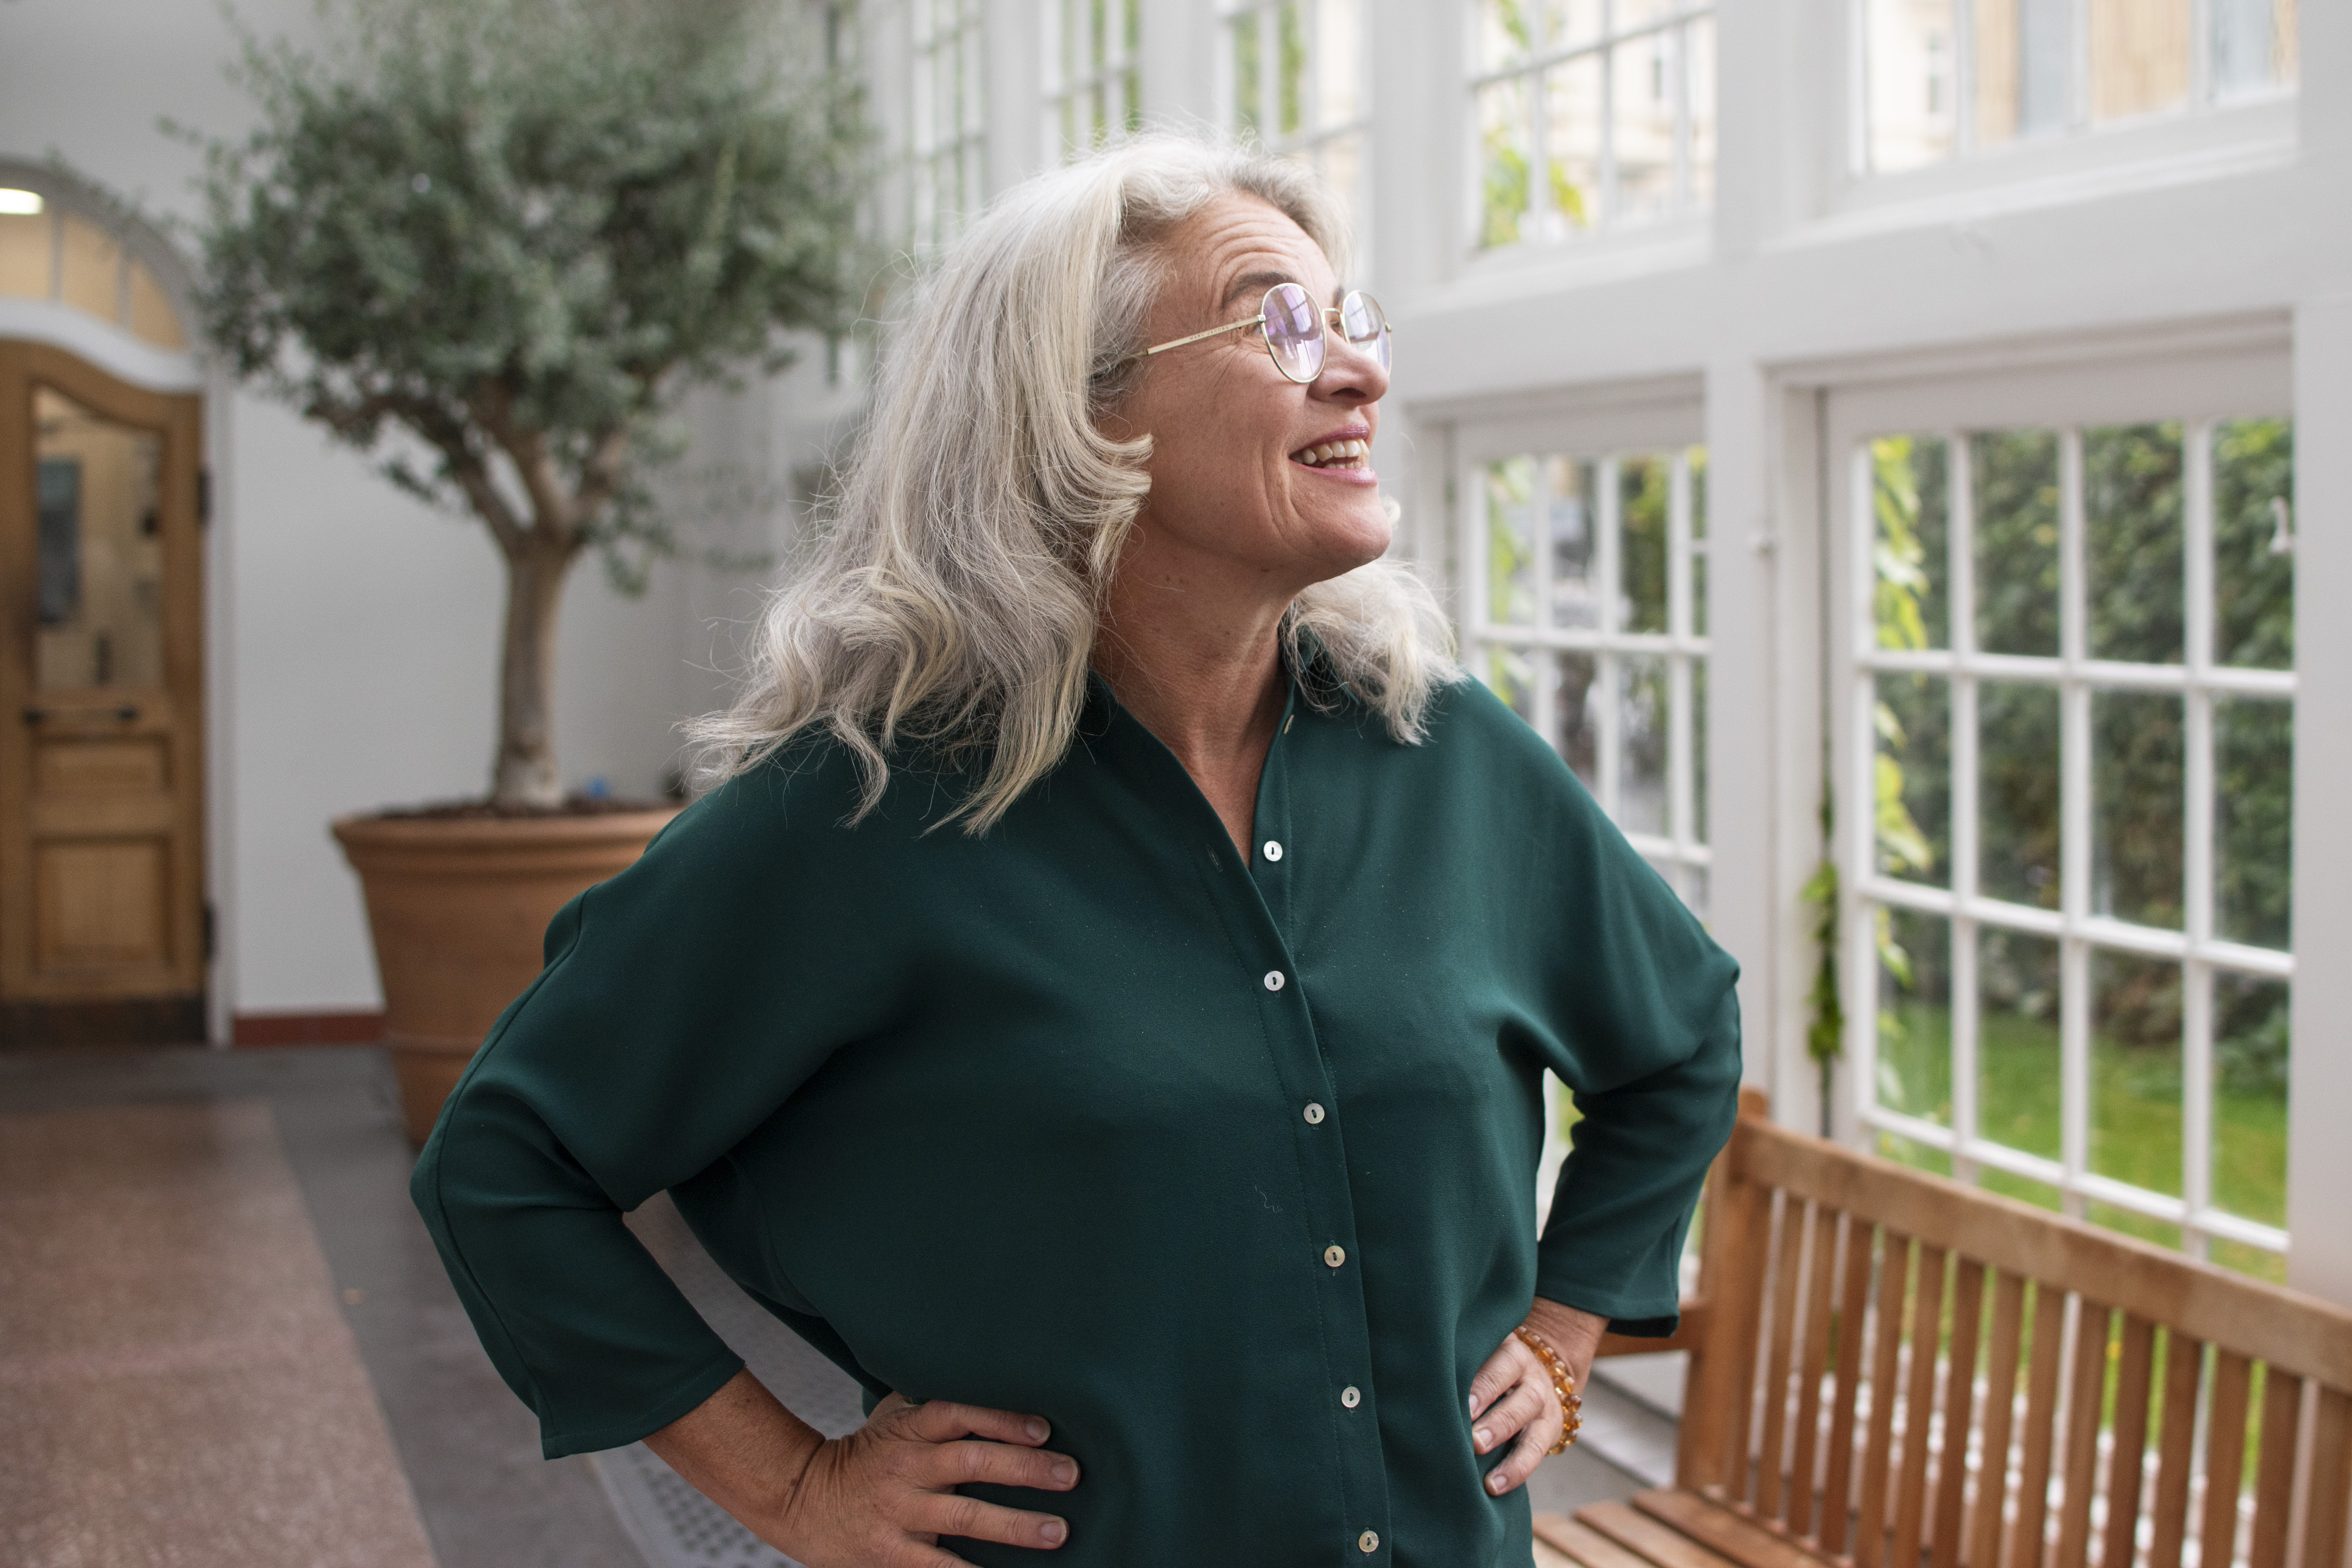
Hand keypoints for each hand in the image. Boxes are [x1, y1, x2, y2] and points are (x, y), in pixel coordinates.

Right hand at [646, 1372, 1077, 1567]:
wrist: (800, 1500)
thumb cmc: (863, 1455)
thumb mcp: (892, 1418)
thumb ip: (934, 1403)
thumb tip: (993, 1375)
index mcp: (908, 1430)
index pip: (958, 1414)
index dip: (1001, 1418)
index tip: (1044, 1428)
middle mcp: (905, 1467)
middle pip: (970, 1462)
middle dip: (1025, 1469)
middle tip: (1070, 1474)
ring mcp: (898, 1513)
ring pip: (964, 1517)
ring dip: (1015, 1526)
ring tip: (1057, 1531)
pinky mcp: (891, 1555)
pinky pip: (938, 1567)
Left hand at [1466, 1297, 1604, 1497]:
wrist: (1528, 1379)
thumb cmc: (1485, 1369)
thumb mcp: (1477, 1358)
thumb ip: (1457, 1369)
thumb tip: (1421, 1393)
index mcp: (1508, 1351)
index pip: (1499, 1364)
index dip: (1482, 1387)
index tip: (1464, 1408)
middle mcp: (1528, 1374)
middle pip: (1519, 1396)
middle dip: (1496, 1420)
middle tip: (1474, 1440)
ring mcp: (1542, 1401)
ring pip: (1531, 1422)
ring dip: (1508, 1449)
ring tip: (1486, 1473)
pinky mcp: (1549, 1427)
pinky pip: (1538, 1450)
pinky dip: (1518, 1469)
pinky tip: (1496, 1486)